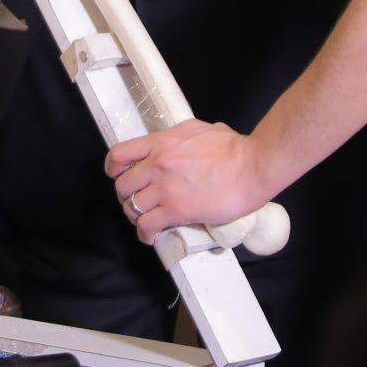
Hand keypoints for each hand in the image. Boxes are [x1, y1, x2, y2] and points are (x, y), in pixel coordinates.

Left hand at [107, 119, 269, 245]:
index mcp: (161, 143)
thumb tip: (180, 144)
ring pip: (132, 207)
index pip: (119, 155)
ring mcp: (164, 188)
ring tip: (146, 220)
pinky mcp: (176, 210)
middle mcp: (157, 164)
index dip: (114, 169)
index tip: (118, 175)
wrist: (252, 166)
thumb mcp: (200, 130)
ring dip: (137, 216)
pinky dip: (146, 234)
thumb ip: (181, 138)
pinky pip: (147, 226)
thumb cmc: (235, 148)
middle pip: (123, 185)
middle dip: (127, 196)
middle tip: (139, 201)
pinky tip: (152, 236)